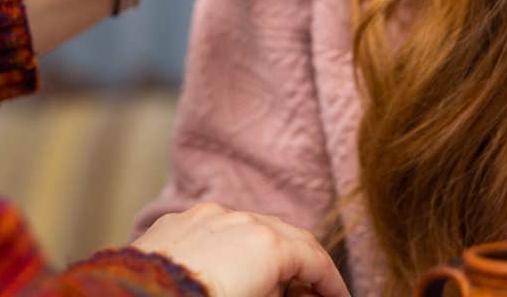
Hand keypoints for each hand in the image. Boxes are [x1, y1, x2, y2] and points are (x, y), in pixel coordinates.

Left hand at [133, 202, 348, 296]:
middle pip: (286, 236)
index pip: (315, 259)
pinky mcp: (173, 223)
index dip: (332, 283)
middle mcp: (238, 219)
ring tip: (269, 284)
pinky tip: (226, 270)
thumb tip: (292, 293)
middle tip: (311, 293)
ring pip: (249, 226)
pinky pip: (213, 229)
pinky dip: (230, 247)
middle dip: (304, 264)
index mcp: (267, 244)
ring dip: (267, 252)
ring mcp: (203, 216)